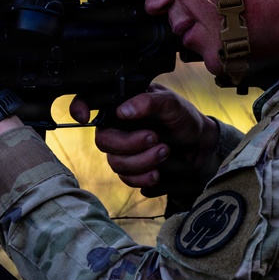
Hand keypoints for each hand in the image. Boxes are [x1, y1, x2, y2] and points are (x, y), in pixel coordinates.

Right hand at [69, 83, 217, 190]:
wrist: (200, 145)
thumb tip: (123, 111)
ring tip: (165, 151)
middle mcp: (117, 126)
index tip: (84, 117)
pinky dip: (142, 177)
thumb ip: (148, 102)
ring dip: (141, 160)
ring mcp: (123, 150)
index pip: (90, 101)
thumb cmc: (183, 118)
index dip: (79, 107)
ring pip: (115, 162)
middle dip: (129, 143)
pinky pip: (126, 178)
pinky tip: (158, 172)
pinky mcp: (132, 170)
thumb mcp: (171, 103)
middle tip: (154, 138)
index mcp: (122, 103)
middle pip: (103, 140)